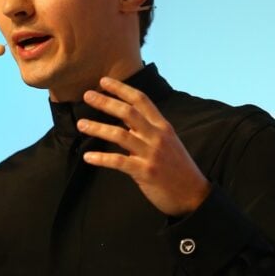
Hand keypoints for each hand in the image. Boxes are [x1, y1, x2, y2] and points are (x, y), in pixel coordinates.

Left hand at [76, 77, 209, 216]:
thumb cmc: (177, 168)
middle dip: (106, 102)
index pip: (141, 100)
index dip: (121, 89)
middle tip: (87, 95)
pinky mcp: (145, 172)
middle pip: (128, 112)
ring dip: (97, 128)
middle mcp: (157, 136)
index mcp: (162, 126)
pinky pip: (118, 161)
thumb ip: (148, 130)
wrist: (193, 194)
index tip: (104, 81)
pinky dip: (101, 158)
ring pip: (120, 135)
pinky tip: (88, 156)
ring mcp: (151, 154)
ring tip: (81, 124)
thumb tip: (125, 121)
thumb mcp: (168, 143)